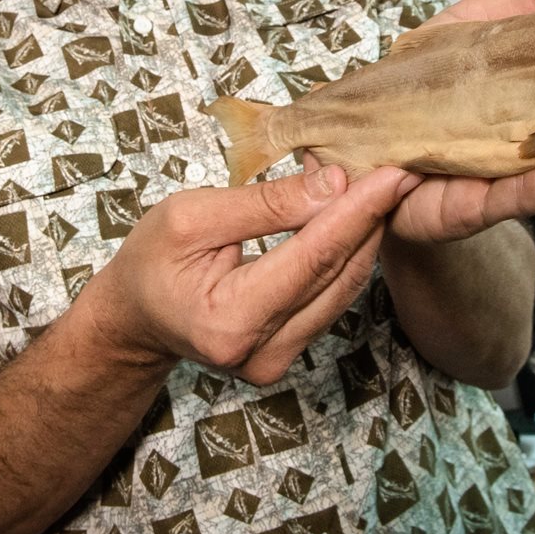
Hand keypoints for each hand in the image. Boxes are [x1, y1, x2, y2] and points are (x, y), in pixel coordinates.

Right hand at [89, 163, 418, 384]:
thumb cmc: (150, 261)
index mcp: (230, 319)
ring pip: (341, 289)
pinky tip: (356, 221)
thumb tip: (333, 183)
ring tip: (383, 189)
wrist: (133, 318)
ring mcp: (277, 361)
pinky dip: (345, 257)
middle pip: (335, 275)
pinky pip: (330, 299)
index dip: (357, 212)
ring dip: (365, 237)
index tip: (393, 174)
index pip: (312, 258)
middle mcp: (261, 352)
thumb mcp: (191, 216)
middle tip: (402, 172)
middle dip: (371, 219)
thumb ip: (264, 203)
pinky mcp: (287, 355)